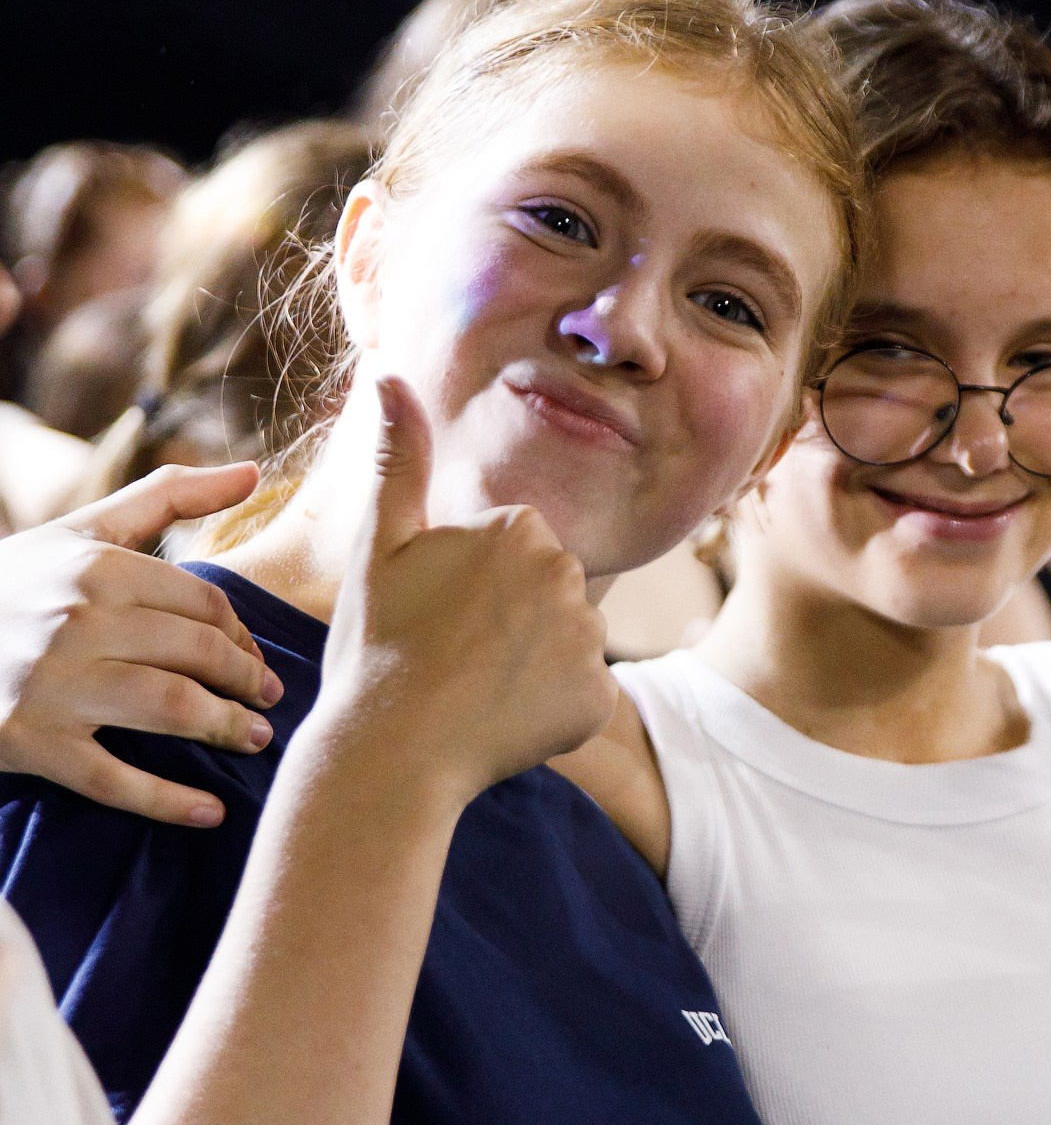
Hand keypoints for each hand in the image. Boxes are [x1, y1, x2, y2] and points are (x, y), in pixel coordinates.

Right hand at [0, 461, 285, 825]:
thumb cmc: (16, 587)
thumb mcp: (80, 534)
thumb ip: (167, 498)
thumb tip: (253, 471)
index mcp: (95, 567)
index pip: (205, 604)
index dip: (243, 635)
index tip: (254, 657)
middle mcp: (76, 621)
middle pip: (199, 654)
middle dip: (248, 682)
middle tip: (269, 701)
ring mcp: (53, 685)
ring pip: (172, 708)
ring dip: (228, 729)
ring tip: (254, 740)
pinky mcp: (32, 743)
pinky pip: (116, 780)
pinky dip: (170, 802)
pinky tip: (210, 812)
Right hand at [314, 379, 617, 804]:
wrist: (390, 750)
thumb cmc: (376, 645)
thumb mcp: (380, 546)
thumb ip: (400, 461)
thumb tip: (389, 374)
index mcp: (519, 527)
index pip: (514, 547)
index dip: (472, 584)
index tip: (436, 613)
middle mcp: (568, 574)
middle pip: (548, 590)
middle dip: (511, 618)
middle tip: (452, 653)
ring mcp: (588, 640)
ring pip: (566, 641)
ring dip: (532, 663)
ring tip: (474, 688)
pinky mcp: (599, 699)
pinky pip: (582, 695)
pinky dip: (552, 710)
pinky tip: (504, 720)